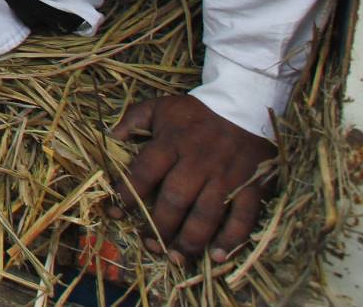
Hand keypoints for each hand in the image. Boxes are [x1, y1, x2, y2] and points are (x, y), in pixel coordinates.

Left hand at [111, 94, 274, 263]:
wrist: (244, 104)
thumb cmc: (196, 111)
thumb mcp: (161, 107)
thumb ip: (134, 119)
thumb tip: (111, 136)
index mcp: (171, 143)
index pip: (144, 173)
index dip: (127, 195)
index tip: (116, 212)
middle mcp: (197, 162)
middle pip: (175, 200)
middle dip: (160, 226)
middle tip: (150, 245)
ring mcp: (226, 177)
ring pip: (206, 214)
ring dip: (190, 240)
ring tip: (176, 258)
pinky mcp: (251, 186)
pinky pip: (242, 217)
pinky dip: (230, 239)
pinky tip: (216, 256)